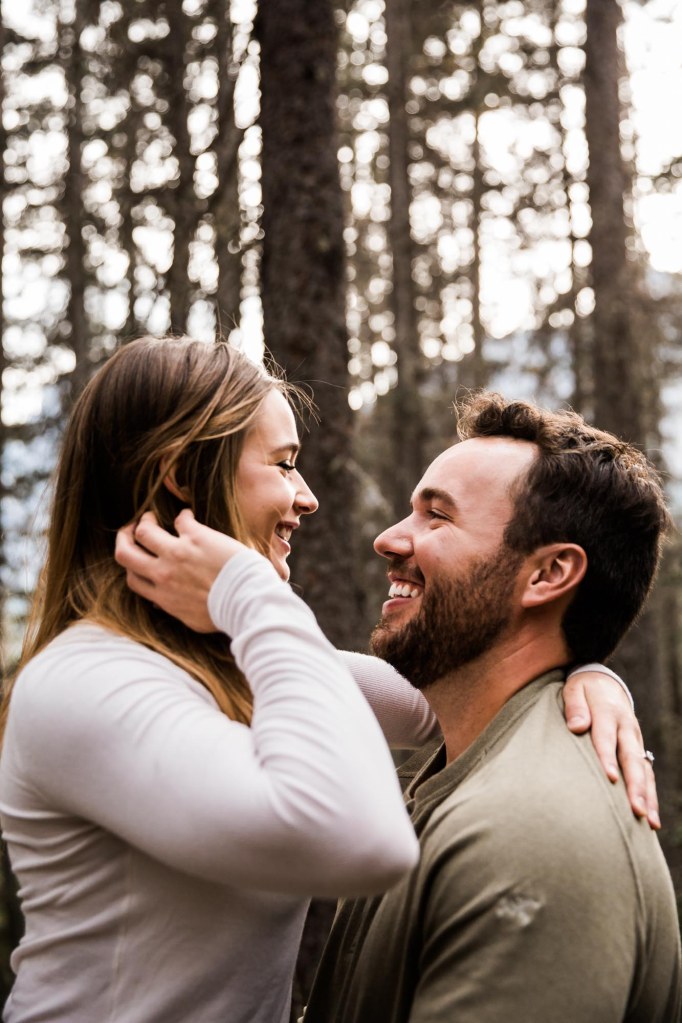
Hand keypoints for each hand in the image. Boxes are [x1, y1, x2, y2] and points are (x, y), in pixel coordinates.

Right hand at [115, 509, 246, 632]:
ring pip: (144, 531)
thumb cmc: (225, 614)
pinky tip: (188, 516)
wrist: (246, 601)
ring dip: (145, 521)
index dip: (132, 566)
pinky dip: (183, 515)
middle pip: (125, 553)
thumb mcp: (193, 621)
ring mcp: (177, 553)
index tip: (138, 558)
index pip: (133, 579)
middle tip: (130, 530)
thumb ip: (175, 609)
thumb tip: (164, 604)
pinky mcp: (196, 537)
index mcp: (163, 596)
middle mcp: (163, 574)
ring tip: (151, 516)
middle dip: (124, 538)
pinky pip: (180, 519)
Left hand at [563, 672, 658, 828]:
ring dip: (647, 796)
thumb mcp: (575, 689)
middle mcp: (626, 728)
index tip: (609, 778)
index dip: (608, 758)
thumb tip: (577, 727)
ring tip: (649, 822)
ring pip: (644, 770)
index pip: (607, 737)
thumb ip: (575, 707)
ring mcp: (635, 740)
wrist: (604, 682)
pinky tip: (651, 820)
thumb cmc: (583, 689)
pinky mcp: (638, 750)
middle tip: (636, 809)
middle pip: (632, 758)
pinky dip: (651, 796)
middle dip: (635, 785)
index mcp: (609, 712)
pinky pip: (647, 774)